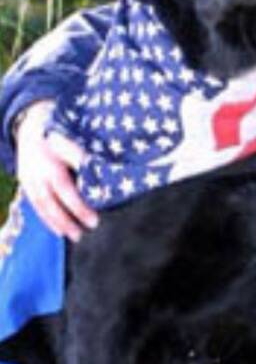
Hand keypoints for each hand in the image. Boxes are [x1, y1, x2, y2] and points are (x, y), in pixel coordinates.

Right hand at [15, 100, 98, 241]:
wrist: (32, 128)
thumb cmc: (65, 135)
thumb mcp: (79, 136)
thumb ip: (94, 152)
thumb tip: (121, 167)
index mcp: (60, 148)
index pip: (75, 171)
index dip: (85, 190)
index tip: (100, 204)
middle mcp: (44, 163)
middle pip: (59, 190)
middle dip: (75, 210)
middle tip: (93, 224)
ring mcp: (31, 175)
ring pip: (44, 202)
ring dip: (60, 221)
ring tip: (77, 235)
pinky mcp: (25, 183)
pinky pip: (36, 205)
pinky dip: (48, 220)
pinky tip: (61, 231)